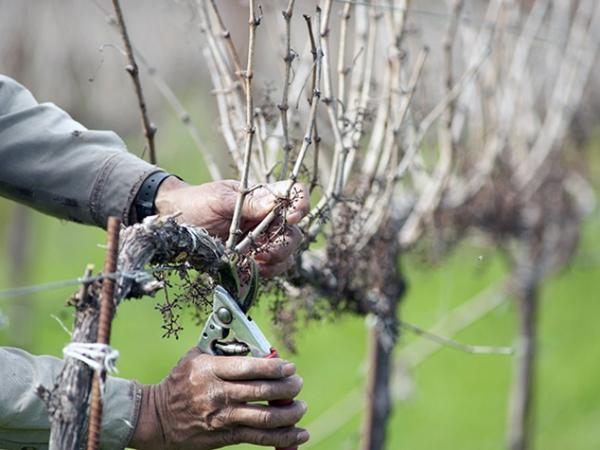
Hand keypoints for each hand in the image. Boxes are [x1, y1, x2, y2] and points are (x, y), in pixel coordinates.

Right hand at [129, 348, 308, 449]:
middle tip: (298, 384)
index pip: (250, 367)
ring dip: (290, 413)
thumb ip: (222, 348)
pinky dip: (283, 437)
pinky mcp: (225, 437)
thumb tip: (253, 344)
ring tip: (301, 407)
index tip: (290, 367)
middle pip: (262, 391)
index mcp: (211, 369)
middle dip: (288, 388)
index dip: (275, 367)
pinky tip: (299, 433)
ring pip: (265, 417)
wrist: (156, 418)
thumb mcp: (195, 357)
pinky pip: (259, 437)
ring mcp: (223, 417)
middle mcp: (219, 394)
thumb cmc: (179, 382)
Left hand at [155, 178, 308, 276]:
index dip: (300, 204)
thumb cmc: (196, 204)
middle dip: (286, 243)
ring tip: (256, 260)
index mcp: (263, 198)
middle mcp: (267, 220)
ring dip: (276, 260)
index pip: (294, 195)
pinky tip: (250, 268)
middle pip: (294, 232)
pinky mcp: (252, 261)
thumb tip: (276, 202)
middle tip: (267, 249)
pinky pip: (271, 270)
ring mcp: (261, 242)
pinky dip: (265, 272)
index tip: (293, 215)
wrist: (174, 226)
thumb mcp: (219, 199)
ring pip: (286, 254)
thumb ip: (248, 202)